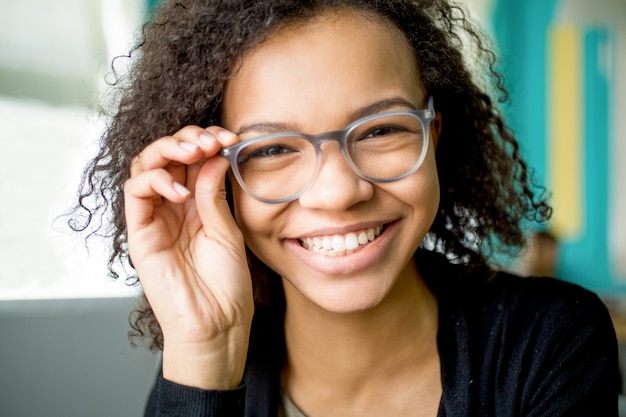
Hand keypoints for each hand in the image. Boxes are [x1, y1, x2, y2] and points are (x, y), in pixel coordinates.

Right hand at [123, 125, 253, 388]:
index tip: (230, 138)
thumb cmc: (227, 283)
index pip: (192, 159)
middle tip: (210, 140)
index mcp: (198, 203)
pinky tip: (180, 191)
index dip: (208, 141)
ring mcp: (155, 218)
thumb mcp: (227, 231)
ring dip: (167, 150)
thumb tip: (212, 157)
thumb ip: (214, 195)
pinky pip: (134, 193)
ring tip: (194, 152)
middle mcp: (174, 206)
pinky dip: (154, 181)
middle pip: (166, 156)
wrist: (217, 322)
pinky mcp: (140, 233)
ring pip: (144, 166)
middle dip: (188, 139)